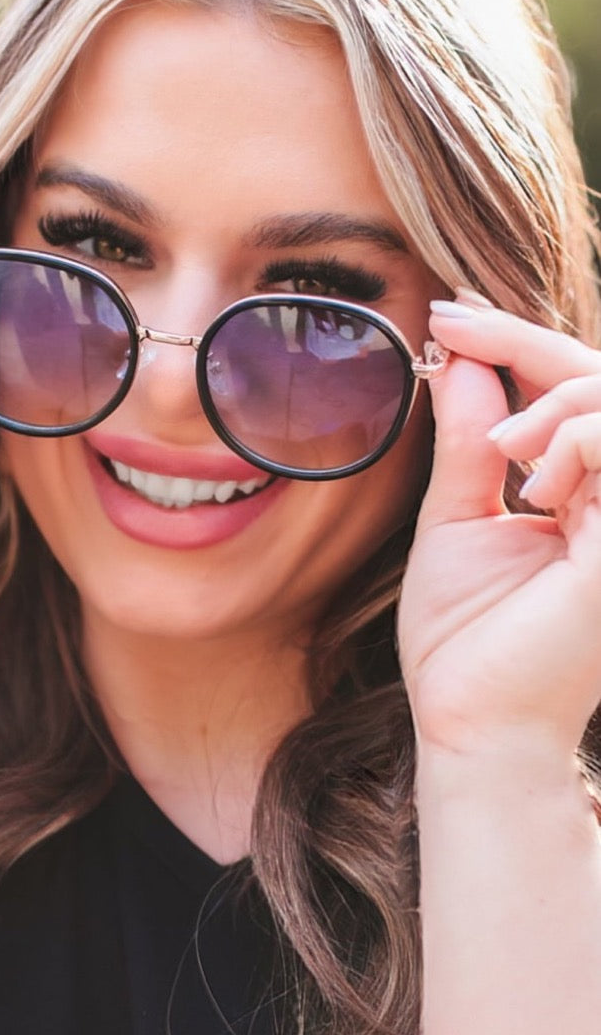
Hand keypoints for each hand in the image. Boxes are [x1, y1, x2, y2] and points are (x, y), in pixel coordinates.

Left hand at [398, 291, 600, 758]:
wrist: (469, 720)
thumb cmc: (462, 640)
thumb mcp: (457, 521)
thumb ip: (471, 443)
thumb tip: (465, 361)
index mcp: (586, 497)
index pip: (575, 395)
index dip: (516, 341)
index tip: (446, 314)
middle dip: (527, 343)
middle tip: (449, 334)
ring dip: (555, 400)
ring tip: (500, 449)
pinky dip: (574, 439)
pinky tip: (533, 486)